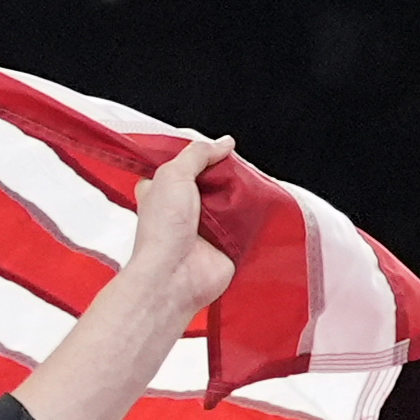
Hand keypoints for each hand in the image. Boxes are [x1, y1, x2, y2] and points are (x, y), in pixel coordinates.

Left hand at [125, 135, 239, 312]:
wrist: (174, 275)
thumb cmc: (161, 232)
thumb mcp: (173, 175)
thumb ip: (197, 154)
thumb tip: (222, 144)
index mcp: (164, 190)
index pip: (186, 165)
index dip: (202, 156)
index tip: (216, 149)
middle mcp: (185, 208)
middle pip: (215, 179)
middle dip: (228, 173)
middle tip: (235, 169)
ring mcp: (208, 226)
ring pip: (234, 198)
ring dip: (243, 193)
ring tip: (247, 186)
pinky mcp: (228, 242)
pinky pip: (248, 222)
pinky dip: (255, 215)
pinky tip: (258, 205)